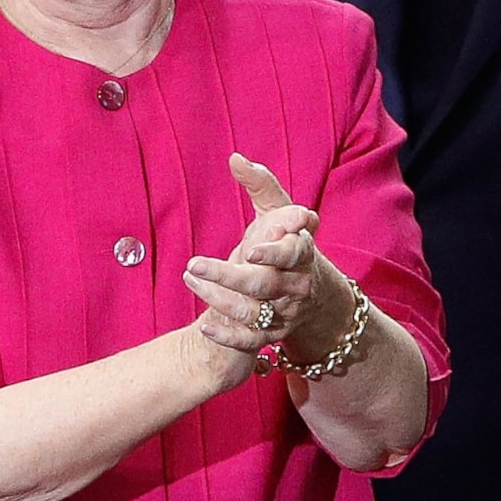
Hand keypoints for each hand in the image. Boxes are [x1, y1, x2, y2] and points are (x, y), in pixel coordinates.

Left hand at [185, 155, 350, 355]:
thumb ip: (260, 183)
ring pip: (253, 314)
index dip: (272, 254)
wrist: (310, 290)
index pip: (292, 254)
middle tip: (194, 264)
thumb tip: (235, 158)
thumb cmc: (286, 240)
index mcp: (302, 251)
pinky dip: (229, 337)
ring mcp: (286, 312)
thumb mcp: (277, 210)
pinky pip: (252, 342)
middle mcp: (297, 285)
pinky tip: (204, 325)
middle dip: (228, 277)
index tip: (249, 251)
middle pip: (264, 285)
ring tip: (191, 279)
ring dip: (218, 300)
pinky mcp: (274, 334)